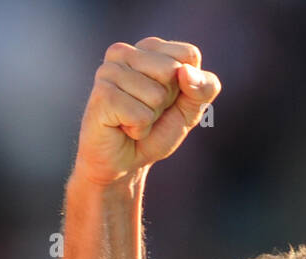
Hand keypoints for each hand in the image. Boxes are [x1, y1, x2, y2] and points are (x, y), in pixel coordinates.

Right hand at [73, 37, 220, 184]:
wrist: (126, 162)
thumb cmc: (157, 131)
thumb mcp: (190, 110)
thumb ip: (203, 88)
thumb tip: (185, 72)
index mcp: (149, 48)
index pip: (188, 54)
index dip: (187, 86)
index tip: (168, 100)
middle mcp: (125, 52)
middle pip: (172, 71)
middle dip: (167, 101)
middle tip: (148, 111)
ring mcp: (109, 70)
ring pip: (156, 95)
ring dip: (150, 118)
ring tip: (133, 120)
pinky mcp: (102, 94)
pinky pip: (140, 115)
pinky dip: (139, 129)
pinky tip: (123, 128)